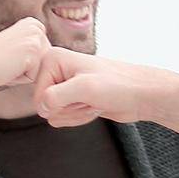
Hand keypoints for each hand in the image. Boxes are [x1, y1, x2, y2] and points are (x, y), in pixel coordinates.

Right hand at [0, 17, 50, 93]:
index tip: (9, 57)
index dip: (27, 63)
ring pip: (41, 69)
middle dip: (28, 69)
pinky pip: (35, 76)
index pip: (44, 55)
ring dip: (26, 74)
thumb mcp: (14, 48)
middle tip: (8, 62)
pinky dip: (22, 79)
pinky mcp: (34, 50)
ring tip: (8, 66)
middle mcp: (35, 26)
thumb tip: (48, 59)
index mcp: (32, 23)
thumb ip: (30, 48)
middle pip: (45, 62)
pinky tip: (8, 70)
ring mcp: (35, 37)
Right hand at [32, 49, 162, 126]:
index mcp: (53, 59)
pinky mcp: (72, 99)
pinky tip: (94, 106)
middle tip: (88, 98)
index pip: (38, 95)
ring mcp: (64, 86)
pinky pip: (65, 118)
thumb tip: (41, 107)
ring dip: (76, 113)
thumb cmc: (119, 84)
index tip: (79, 93)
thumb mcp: (86, 88)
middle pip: (45, 107)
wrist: (140, 95)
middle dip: (70, 108)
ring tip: (93, 100)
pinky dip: (80, 117)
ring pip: (55, 114)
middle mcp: (55, 70)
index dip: (59, 102)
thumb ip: (57, 96)